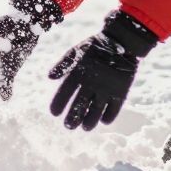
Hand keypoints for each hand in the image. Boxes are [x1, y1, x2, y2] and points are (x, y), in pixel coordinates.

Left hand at [47, 10, 157, 130]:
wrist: (121, 42)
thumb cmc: (94, 48)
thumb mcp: (76, 51)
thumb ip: (62, 65)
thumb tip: (49, 77)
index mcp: (78, 72)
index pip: (65, 92)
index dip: (58, 104)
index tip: (54, 113)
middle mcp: (92, 82)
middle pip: (79, 105)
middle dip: (72, 118)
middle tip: (68, 126)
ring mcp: (107, 88)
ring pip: (96, 110)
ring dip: (89, 121)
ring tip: (84, 128)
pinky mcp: (121, 91)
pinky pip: (114, 109)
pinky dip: (108, 116)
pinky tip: (103, 121)